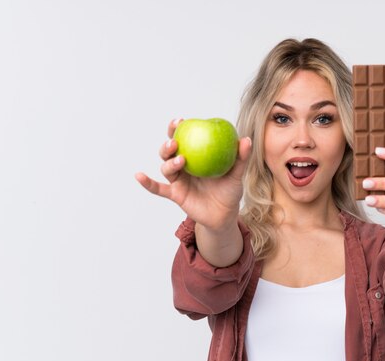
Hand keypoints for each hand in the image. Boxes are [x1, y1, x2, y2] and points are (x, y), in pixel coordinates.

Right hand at [135, 118, 252, 230]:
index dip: (179, 128)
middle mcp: (184, 166)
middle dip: (169, 142)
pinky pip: (158, 189)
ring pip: (166, 168)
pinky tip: (138, 175)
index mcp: (196, 157)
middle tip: (176, 139)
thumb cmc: (230, 191)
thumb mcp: (236, 174)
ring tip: (180, 160)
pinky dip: (147, 183)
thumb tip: (246, 140)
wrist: (225, 215)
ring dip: (169, 162)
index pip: (185, 138)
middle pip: (170, 150)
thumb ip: (240, 158)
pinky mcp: (175, 194)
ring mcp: (178, 180)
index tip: (181, 120)